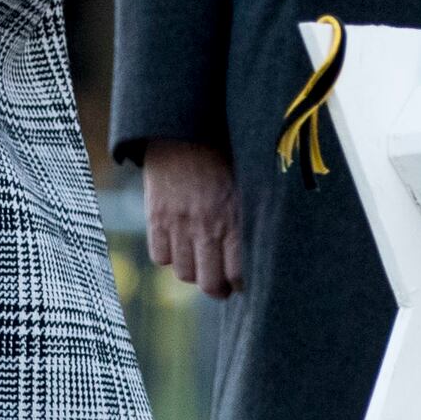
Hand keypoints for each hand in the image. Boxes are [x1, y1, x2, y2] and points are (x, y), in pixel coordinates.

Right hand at [140, 139, 242, 296]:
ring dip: (193, 272)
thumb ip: (252, 216)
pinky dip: (169, 257)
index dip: (240, 285)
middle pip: (209, 282)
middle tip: (221, 285)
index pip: (238, 274)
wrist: (184, 130)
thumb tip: (265, 247)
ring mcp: (179, 224)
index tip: (242, 283)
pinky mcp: (156, 218)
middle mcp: (206, 226)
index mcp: (234, 218)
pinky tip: (178, 245)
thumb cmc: (223, 155)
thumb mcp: (246, 183)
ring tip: (200, 262)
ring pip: (184, 274)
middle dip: (217, 289)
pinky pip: (160, 257)